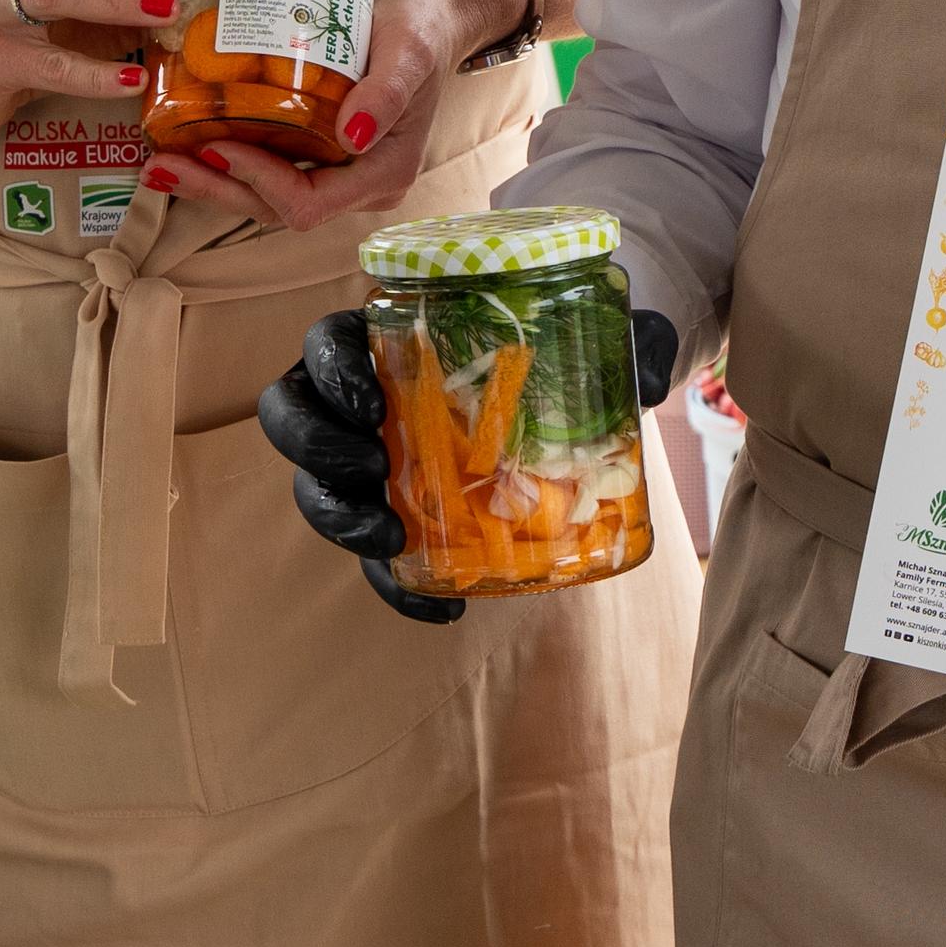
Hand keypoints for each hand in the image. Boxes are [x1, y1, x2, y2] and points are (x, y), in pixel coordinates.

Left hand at [143, 0, 529, 235]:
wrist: (431, 17)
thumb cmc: (422, 29)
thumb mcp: (410, 50)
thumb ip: (387, 93)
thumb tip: (353, 136)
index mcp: (383, 172)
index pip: (311, 202)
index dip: (260, 182)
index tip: (217, 146)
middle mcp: (359, 184)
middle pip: (278, 208)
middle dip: (219, 189)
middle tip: (161, 165)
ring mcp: (338, 173)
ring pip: (266, 196)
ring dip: (213, 182)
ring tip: (160, 162)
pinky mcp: (318, 153)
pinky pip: (269, 170)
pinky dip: (227, 162)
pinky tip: (185, 144)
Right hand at [263, 301, 676, 625]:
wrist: (559, 401)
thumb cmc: (556, 351)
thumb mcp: (590, 337)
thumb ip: (621, 342)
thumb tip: (651, 373)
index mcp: (383, 341)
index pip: (325, 346)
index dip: (331, 370)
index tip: (371, 397)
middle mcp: (358, 402)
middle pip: (294, 416)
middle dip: (318, 446)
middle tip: (371, 463)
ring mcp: (367, 463)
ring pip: (315, 488)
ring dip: (339, 516)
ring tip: (388, 535)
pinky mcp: (391, 519)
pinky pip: (376, 561)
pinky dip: (399, 590)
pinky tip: (441, 609)